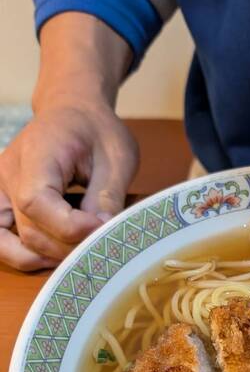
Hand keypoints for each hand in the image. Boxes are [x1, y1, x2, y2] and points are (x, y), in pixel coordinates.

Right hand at [0, 102, 137, 270]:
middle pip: (31, 229)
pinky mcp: (2, 202)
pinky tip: (54, 258)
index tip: (101, 227)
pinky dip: (23, 256)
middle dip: (71, 246)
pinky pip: (0, 239)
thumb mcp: (116, 159)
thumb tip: (102, 234)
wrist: (73, 113)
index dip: (69, 226)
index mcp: (38, 152)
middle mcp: (9, 172)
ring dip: (53, 257)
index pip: (37, 201)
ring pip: (15, 241)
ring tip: (84, 251)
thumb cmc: (96, 132)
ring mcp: (0, 189)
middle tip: (104, 242)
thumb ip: (107, 198)